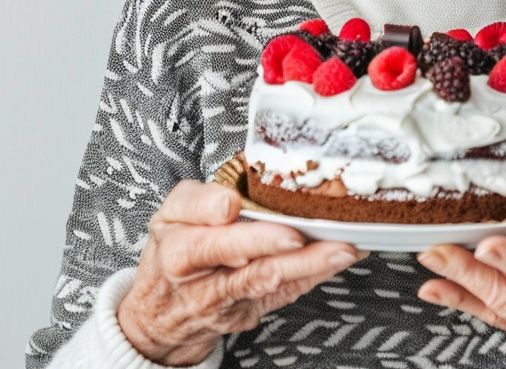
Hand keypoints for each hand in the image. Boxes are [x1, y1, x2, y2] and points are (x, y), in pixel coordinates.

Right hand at [117, 180, 366, 365]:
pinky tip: (340, 258)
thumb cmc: (175, 249)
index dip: (217, 218)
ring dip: (309, 264)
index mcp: (177, 246)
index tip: (234, 205)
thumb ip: (200, 199)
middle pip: (238, 262)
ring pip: (267, 281)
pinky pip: (285, 292)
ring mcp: (226, 301)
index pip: (199, 235)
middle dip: (271, 245)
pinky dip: (316, 274)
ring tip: (342, 248)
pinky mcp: (247, 313)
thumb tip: (236, 193)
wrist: (163, 311)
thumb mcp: (172, 214)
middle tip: (301, 233)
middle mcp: (201, 278)